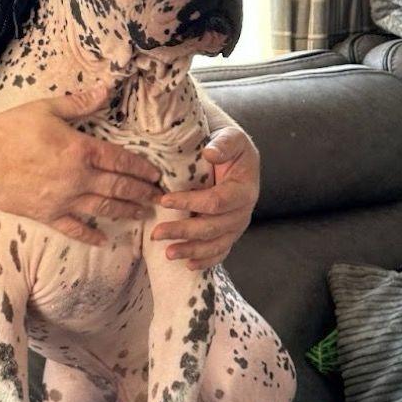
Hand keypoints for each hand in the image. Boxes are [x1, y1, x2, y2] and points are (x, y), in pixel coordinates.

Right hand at [0, 91, 164, 243]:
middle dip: (142, 193)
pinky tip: (103, 241)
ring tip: (142, 214)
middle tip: (159, 198)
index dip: (141, 168)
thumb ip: (80, 102)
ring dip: (126, 212)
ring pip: (103, 210)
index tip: (156, 174)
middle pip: (118, 188)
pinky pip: (74, 229)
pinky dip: (91, 235)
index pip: (121, 160)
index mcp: (81, 150)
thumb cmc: (11, 131)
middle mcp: (78, 179)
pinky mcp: (47, 215)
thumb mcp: (47, 109)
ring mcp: (64, 200)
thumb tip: (106, 89)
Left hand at [152, 125, 258, 269]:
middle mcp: (243, 212)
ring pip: (216, 244)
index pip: (216, 202)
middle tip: (157, 234)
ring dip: (192, 251)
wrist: (234, 155)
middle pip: (213, 228)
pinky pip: (220, 252)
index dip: (190, 203)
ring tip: (167, 254)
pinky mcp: (229, 233)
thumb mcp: (230, 136)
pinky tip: (188, 265)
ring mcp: (237, 226)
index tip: (164, 200)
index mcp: (244, 190)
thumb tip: (210, 153)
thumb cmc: (229, 145)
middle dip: (184, 232)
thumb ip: (223, 143)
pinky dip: (205, 260)